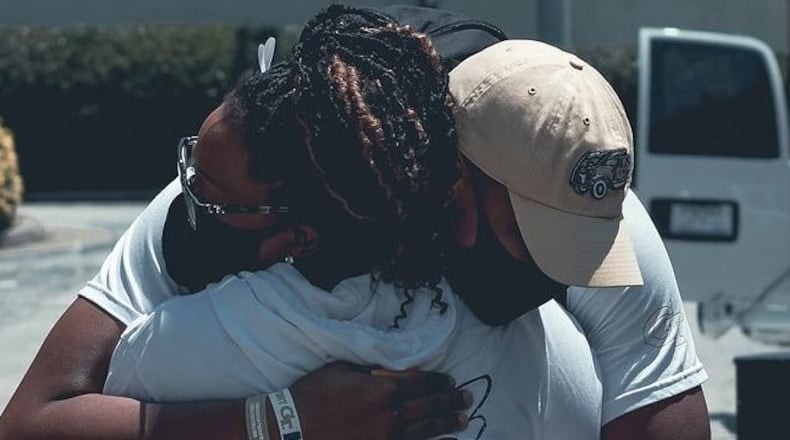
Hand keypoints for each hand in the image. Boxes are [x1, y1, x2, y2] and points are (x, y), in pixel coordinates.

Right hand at [284, 362, 471, 439]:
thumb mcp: (341, 369)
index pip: (420, 381)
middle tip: (466, 399)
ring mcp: (386, 437)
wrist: (290, 429)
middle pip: (428, 405)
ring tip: (463, 420)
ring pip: (425, 429)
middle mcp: (390, 413)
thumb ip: (370, 369)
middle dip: (449, 401)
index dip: (438, 381)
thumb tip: (391, 369)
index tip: (449, 380)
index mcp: (381, 388)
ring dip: (447, 423)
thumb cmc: (313, 395)